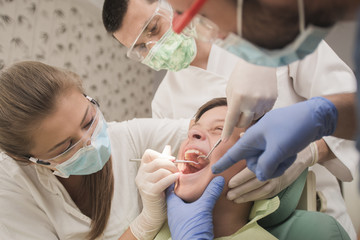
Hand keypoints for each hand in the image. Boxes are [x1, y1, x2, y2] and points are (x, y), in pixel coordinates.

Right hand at [130, 146, 178, 239]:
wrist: (155, 213)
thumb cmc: (160, 192)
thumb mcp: (161, 175)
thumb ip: (163, 161)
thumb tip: (167, 147)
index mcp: (142, 168)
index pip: (148, 153)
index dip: (161, 155)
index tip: (172, 159)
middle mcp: (140, 174)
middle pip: (157, 161)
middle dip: (171, 164)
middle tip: (178, 170)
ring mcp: (143, 183)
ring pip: (161, 170)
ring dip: (173, 172)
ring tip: (177, 177)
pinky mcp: (149, 191)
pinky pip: (163, 181)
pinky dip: (172, 178)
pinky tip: (178, 178)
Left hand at [166, 176, 224, 239]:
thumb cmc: (192, 229)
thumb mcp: (203, 208)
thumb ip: (210, 193)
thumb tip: (218, 178)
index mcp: (173, 206)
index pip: (170, 188)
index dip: (175, 178)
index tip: (182, 170)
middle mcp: (174, 213)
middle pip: (177, 196)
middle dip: (184, 187)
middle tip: (193, 177)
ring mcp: (180, 221)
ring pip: (184, 206)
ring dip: (191, 198)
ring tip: (200, 190)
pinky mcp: (188, 228)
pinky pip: (190, 214)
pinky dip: (195, 208)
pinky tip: (203, 206)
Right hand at [213, 97, 336, 180]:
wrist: (313, 117)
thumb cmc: (293, 128)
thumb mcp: (278, 149)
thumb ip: (266, 166)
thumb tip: (260, 176)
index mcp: (251, 138)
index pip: (233, 154)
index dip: (223, 164)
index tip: (213, 170)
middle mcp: (256, 141)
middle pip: (253, 164)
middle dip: (267, 167)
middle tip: (281, 159)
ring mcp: (267, 143)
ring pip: (265, 164)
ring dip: (277, 164)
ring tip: (289, 154)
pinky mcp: (276, 144)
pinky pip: (274, 159)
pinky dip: (283, 160)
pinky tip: (291, 152)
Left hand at [222, 60, 277, 139]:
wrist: (260, 61)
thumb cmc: (242, 74)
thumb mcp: (231, 89)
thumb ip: (232, 105)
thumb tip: (234, 120)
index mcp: (238, 99)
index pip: (231, 121)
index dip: (227, 132)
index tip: (225, 140)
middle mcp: (251, 102)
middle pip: (243, 124)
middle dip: (239, 121)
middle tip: (239, 113)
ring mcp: (263, 102)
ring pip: (254, 119)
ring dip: (250, 115)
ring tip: (250, 101)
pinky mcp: (273, 101)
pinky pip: (264, 113)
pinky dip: (259, 110)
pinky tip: (258, 99)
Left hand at [227, 143, 317, 202]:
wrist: (302, 154)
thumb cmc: (281, 144)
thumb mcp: (268, 138)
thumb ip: (253, 138)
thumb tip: (240, 135)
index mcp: (269, 160)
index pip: (251, 171)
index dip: (239, 178)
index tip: (229, 183)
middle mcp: (274, 172)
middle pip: (254, 183)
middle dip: (240, 190)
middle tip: (228, 194)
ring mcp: (277, 180)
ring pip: (260, 190)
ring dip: (245, 195)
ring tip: (233, 198)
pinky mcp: (280, 186)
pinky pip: (266, 194)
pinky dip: (255, 197)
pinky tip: (243, 199)